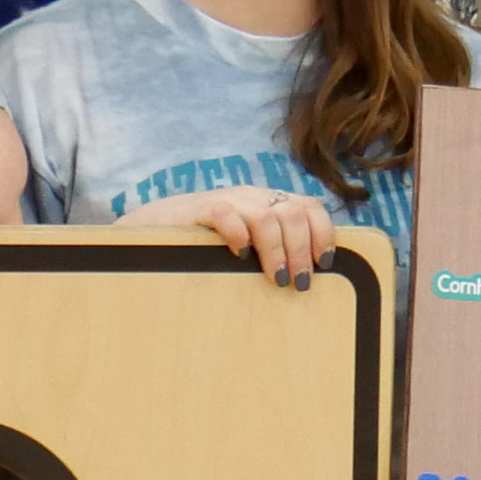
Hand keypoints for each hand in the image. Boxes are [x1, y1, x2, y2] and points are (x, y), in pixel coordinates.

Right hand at [163, 188, 333, 287]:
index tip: (326, 264)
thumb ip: (276, 249)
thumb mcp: (249, 243)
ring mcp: (228, 200)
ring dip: (277, 250)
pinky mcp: (200, 208)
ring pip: (266, 216)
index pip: (311, 207)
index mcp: (270, 202)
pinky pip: (226, 214)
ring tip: (276, 278)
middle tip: (298, 283)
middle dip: (302, 251)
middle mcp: (253, 197)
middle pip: (293, 213)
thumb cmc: (208, 243)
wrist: (154, 227)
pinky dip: (238, 235)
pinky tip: (240, 255)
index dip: (324, 234)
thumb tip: (308, 278)